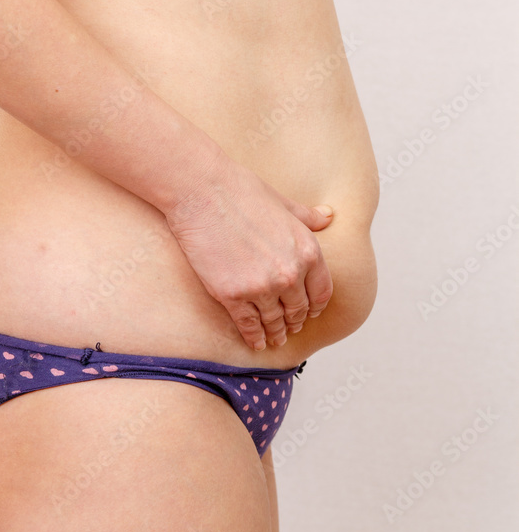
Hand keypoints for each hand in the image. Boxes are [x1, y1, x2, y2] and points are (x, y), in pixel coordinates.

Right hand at [163, 149, 334, 350]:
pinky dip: (253, 337)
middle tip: (290, 327)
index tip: (310, 312)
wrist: (202, 191)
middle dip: (295, 320)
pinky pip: (248, 325)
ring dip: (276, 333)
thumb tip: (329, 216)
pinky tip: (255, 341)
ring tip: (274, 339)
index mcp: (308, 250)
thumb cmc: (241, 190)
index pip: (321, 292)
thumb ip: (307, 217)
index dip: (316, 306)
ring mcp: (261, 287)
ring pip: (274, 321)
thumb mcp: (284, 203)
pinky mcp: (232, 295)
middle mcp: (290, 273)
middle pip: (298, 309)